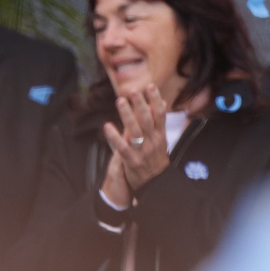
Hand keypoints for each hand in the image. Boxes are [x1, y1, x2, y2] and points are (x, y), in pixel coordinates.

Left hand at [100, 84, 171, 206]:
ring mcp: (143, 152)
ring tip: (120, 101)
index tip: (150, 87)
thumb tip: (162, 102)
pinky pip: (122, 147)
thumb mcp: (161, 140)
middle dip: (140, 105)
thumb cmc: (156, 158)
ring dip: (128, 115)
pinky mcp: (132, 160)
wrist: (155, 183)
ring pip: (135, 131)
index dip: (155, 100)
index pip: (160, 115)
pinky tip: (107, 126)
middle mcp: (153, 142)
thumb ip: (159, 121)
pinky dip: (114, 137)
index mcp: (161, 136)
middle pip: (147, 120)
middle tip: (133, 91)